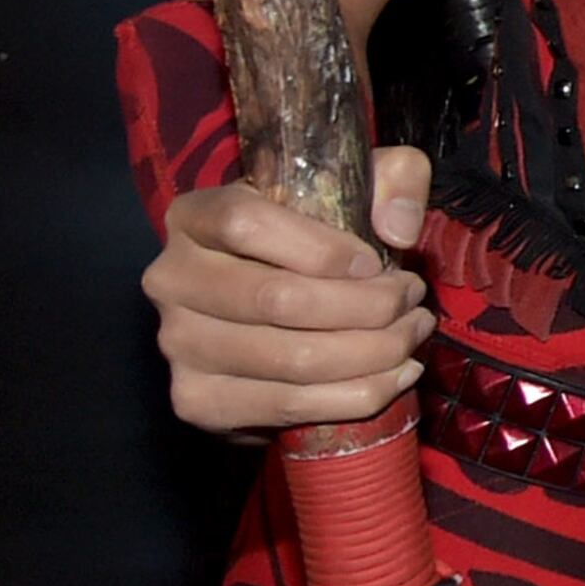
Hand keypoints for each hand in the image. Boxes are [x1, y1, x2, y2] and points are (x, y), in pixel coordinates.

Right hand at [142, 146, 435, 434]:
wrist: (272, 302)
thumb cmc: (317, 234)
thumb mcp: (357, 183)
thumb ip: (392, 179)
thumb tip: (398, 230)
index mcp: (194, 216)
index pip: (245, 225)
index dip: (321, 247)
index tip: (377, 260)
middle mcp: (172, 280)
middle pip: (276, 299)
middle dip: (368, 305)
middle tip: (412, 301)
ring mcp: (178, 346)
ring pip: (290, 359)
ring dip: (373, 352)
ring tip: (412, 336)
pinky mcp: (196, 401)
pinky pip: (287, 406)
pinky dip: (355, 396)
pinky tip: (394, 377)